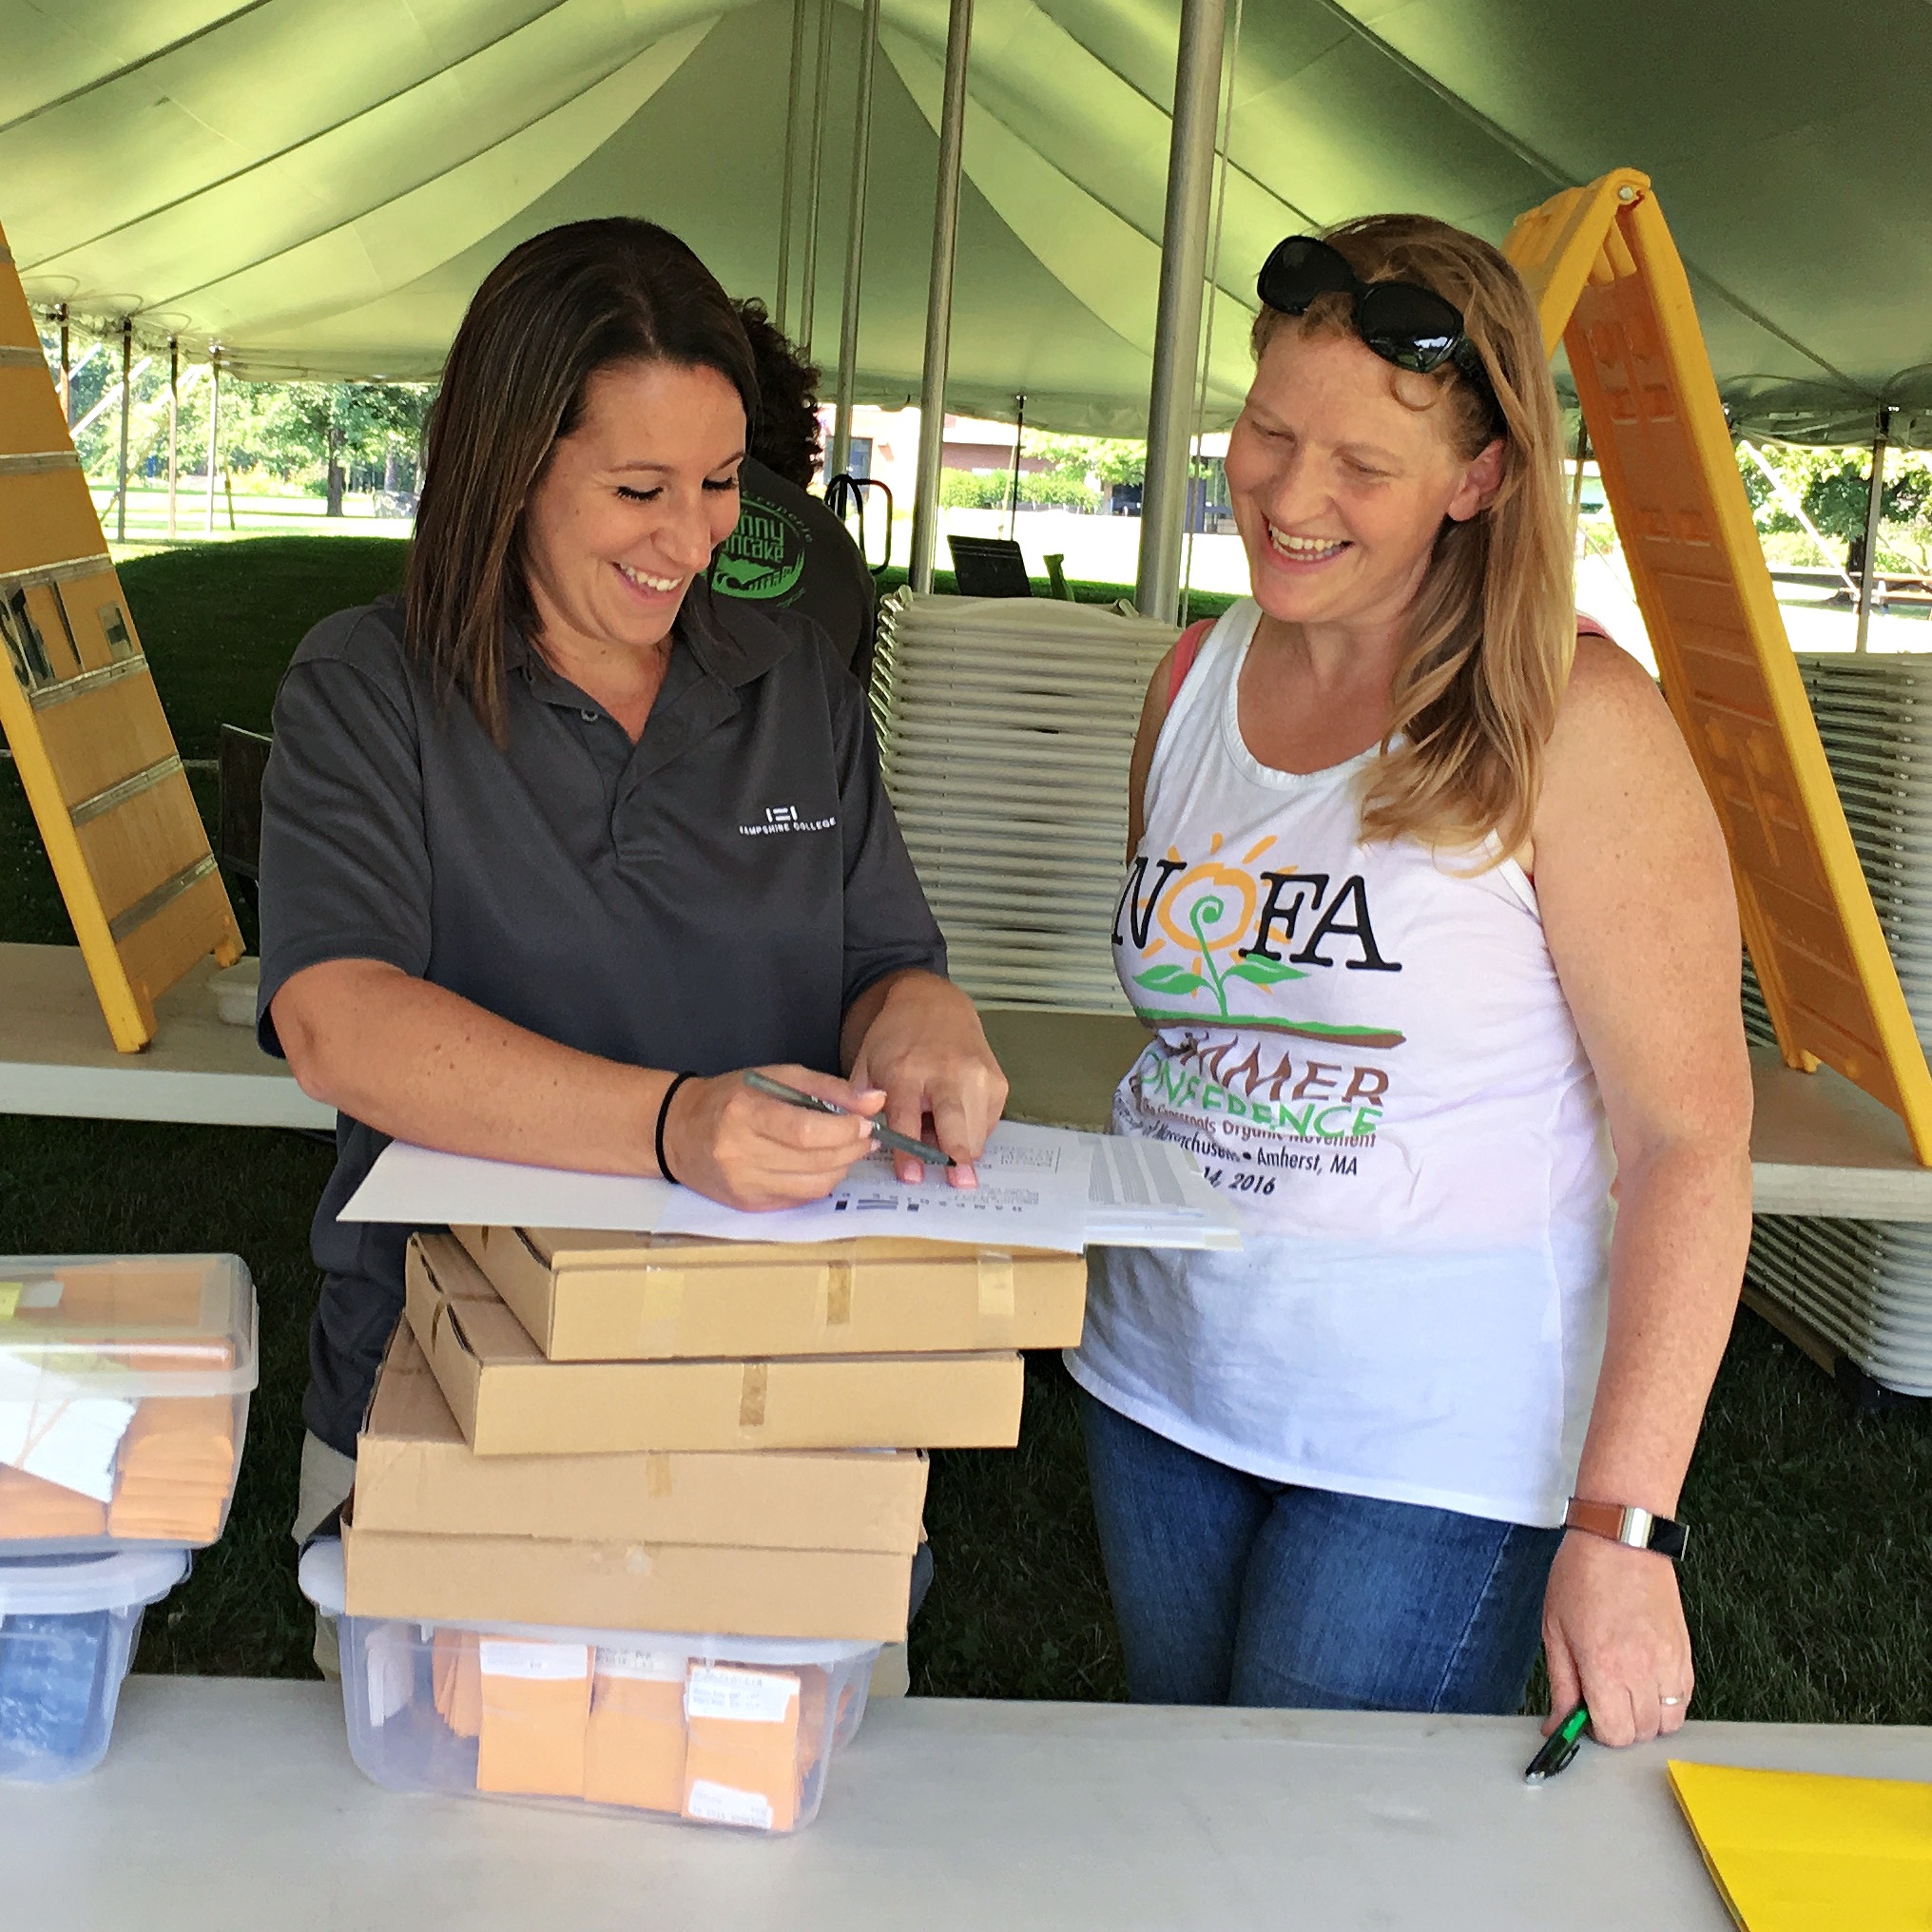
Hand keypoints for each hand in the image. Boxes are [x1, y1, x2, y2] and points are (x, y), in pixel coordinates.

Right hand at [660, 1064, 880, 1210]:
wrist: (678, 1131)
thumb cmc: (731, 1097)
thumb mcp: (776, 1077)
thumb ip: (828, 1088)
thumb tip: (876, 1100)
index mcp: (745, 1114)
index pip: (805, 1132)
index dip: (844, 1130)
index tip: (865, 1122)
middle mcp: (740, 1154)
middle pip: (815, 1161)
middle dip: (852, 1148)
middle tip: (866, 1135)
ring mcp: (744, 1185)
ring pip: (814, 1186)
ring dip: (841, 1168)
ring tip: (847, 1149)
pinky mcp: (748, 1205)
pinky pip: (800, 1199)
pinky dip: (820, 1181)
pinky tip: (820, 1165)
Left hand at [848, 973, 1007, 1186]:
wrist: (933, 1003)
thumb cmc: (895, 1040)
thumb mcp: (867, 1065)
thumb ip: (862, 1104)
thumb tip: (863, 1142)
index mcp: (906, 1069)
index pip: (908, 1117)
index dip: (909, 1150)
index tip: (911, 1176)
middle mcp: (947, 1072)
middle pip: (956, 1121)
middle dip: (958, 1155)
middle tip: (960, 1183)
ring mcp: (978, 1076)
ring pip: (977, 1130)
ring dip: (961, 1148)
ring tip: (940, 1139)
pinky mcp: (998, 1083)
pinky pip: (988, 1124)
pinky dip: (973, 1133)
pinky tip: (955, 1120)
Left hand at [1541, 1528, 1692, 1746]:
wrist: (1621, 1539)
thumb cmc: (1582, 1575)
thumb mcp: (1555, 1630)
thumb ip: (1561, 1685)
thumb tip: (1558, 1726)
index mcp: (1604, 1665)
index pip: (1614, 1735)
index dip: (1595, 1731)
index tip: (1585, 1714)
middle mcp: (1642, 1670)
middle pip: (1642, 1733)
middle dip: (1619, 1725)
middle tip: (1602, 1698)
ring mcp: (1670, 1661)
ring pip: (1668, 1722)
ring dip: (1646, 1716)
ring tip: (1625, 1688)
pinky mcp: (1686, 1652)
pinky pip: (1685, 1699)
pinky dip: (1667, 1701)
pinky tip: (1646, 1679)